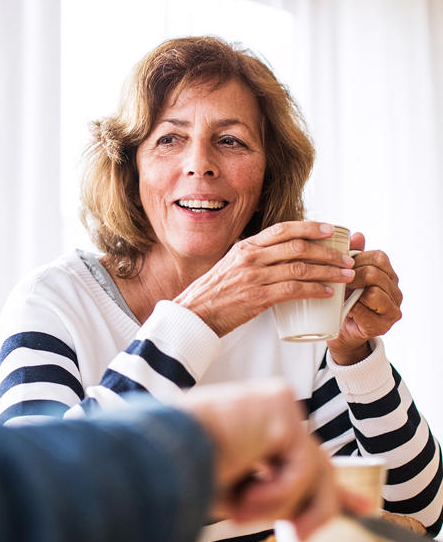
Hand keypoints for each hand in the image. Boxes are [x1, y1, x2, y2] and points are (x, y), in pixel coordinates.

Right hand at [175, 221, 355, 336]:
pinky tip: (327, 292)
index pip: (282, 229)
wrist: (195, 314)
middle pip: (297, 246)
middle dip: (328, 251)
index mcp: (245, 247)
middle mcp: (251, 258)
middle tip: (347, 257)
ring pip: (300, 267)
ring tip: (346, 275)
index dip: (309, 227)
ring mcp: (254, 277)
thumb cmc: (214, 293)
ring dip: (328, 271)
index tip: (330, 229)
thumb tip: (277, 256)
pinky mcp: (257, 298)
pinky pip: (293, 290)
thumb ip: (252, 259)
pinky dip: (314, 290)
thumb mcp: (230, 266)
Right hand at [179, 379, 371, 539]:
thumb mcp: (238, 492)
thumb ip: (275, 496)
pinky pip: (300, 467)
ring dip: (281, 505)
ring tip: (243, 514)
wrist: (162, 453)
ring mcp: (276, 405)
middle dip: (330, 497)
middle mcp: (267, 411)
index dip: (329, 482)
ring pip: (313, 470)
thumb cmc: (184, 471)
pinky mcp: (280, 406)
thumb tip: (305, 517)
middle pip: (315, 460)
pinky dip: (275, 494)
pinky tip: (247, 495)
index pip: (300, 452)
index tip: (355, 503)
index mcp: (252, 429)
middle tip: (335, 520)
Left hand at [327, 233, 402, 364]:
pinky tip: (345, 307)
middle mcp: (395, 290)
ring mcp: (393, 308)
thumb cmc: (341, 301)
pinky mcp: (385, 324)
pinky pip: (370, 309)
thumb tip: (357, 235)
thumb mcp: (343, 276)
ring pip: (375, 289)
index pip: (378, 257)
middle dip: (352, 274)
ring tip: (338, 292)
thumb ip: (350, 256)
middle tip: (335, 279)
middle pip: (376, 272)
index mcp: (387, 274)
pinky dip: (355, 306)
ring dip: (353, 290)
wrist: (339, 332)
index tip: (338, 265)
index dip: (357, 259)